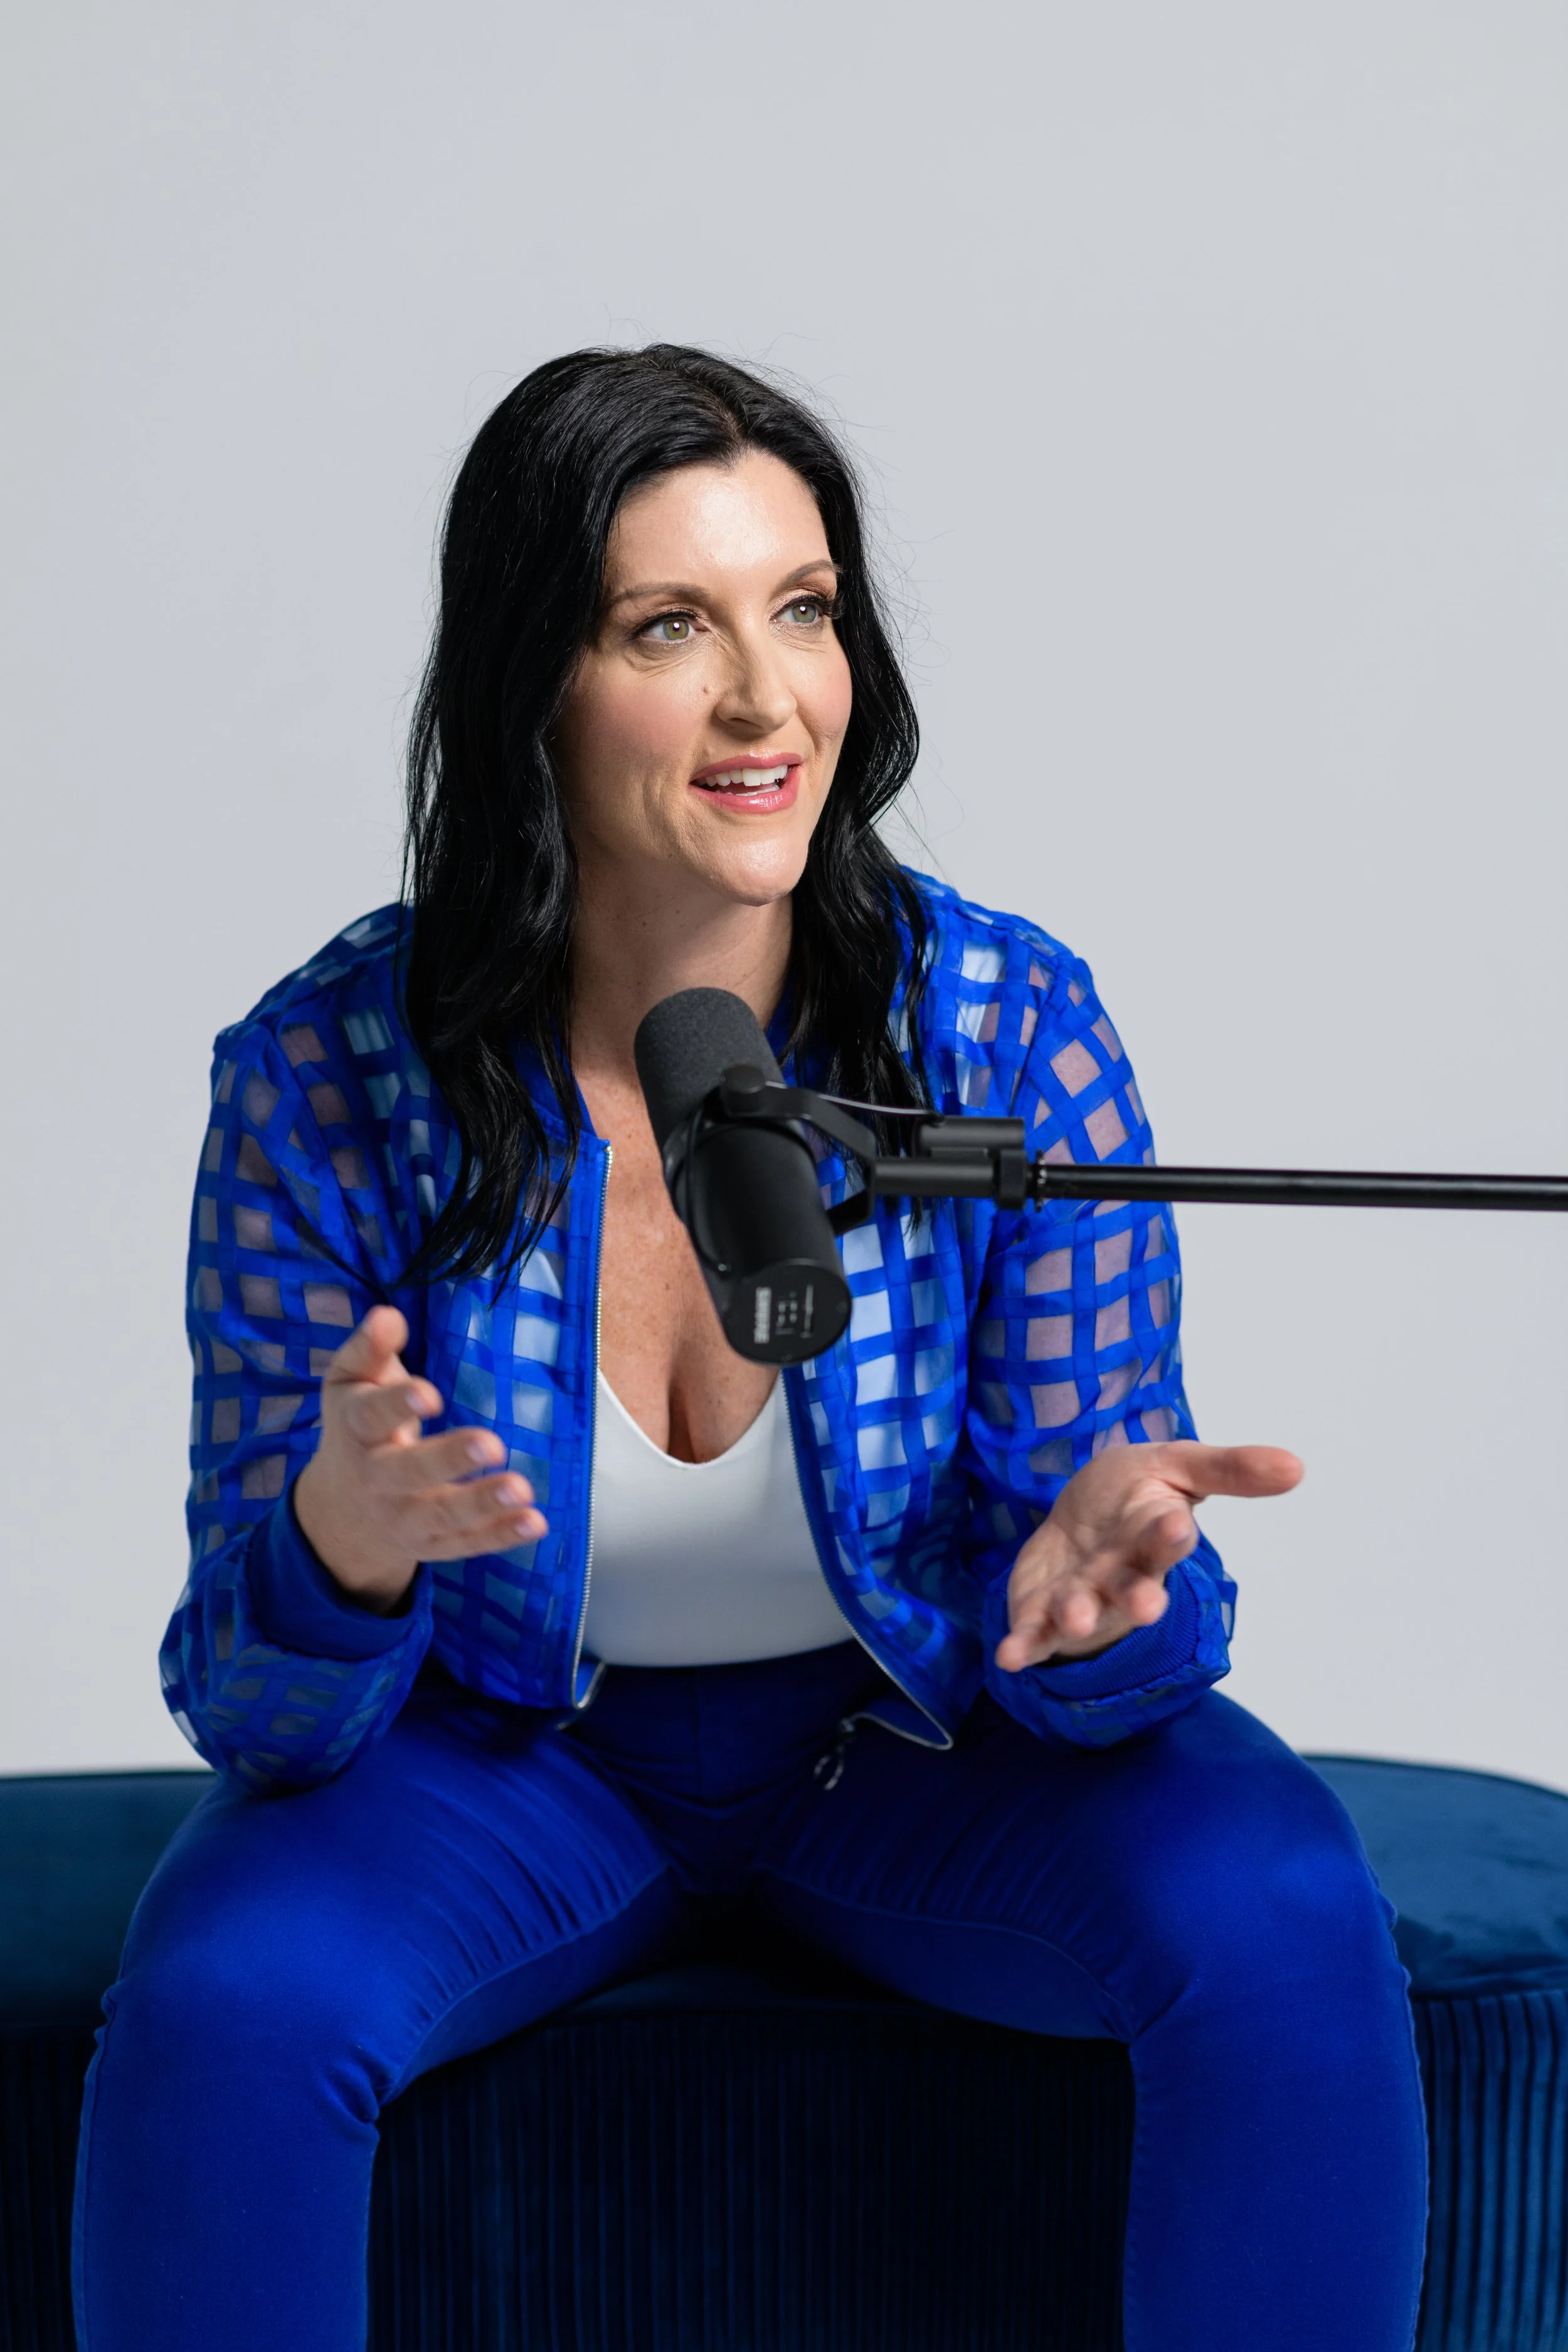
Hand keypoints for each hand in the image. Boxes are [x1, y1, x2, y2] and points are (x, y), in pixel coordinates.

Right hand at [292, 1306, 546, 1612]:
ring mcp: (403, 1517)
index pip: (371, 1416)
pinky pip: (466, 1544)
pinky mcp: (431, 1545)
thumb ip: (369, 1349)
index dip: (397, 1404)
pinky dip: (501, 1535)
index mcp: (355, 1430)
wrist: (341, 1507)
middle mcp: (376, 1479)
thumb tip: (387, 1316)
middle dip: (449, 1459)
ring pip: (440, 1516)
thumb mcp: (351, 1382)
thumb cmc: (358, 1425)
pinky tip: (534, 1522)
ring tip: (522, 1489)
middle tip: (491, 1445)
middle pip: (408, 1472)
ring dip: (481, 1504)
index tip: (429, 1392)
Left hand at [994, 1440, 1301, 1672]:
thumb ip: (1231, 1469)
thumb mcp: (1179, 1465)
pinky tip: (1009, 1659)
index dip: (1170, 1534)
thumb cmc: (1135, 1494)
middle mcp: (1123, 1574)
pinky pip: (1035, 1632)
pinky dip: (1024, 1646)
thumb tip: (1297, 1466)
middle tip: (1146, 1607)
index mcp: (1154, 1536)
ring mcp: (1084, 1596)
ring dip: (1080, 1618)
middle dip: (1139, 1597)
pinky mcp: (1043, 1610)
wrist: (1081, 1515)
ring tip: (1077, 1621)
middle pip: (1134, 1587)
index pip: (1166, 1537)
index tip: (1175, 1528)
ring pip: (1085, 1611)